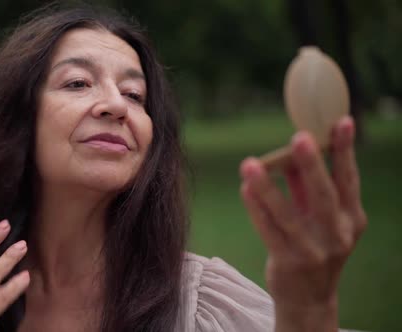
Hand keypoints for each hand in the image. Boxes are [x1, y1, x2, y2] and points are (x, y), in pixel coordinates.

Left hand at [239, 116, 366, 330]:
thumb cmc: (314, 247)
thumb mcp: (319, 218)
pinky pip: (268, 231)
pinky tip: (245, 189)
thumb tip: (290, 153)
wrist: (309, 298)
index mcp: (351, 218)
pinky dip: (256, 209)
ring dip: (267, 187)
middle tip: (300, 138)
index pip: (349, 179)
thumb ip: (307, 188)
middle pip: (324, 195)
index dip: (345, 151)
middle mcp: (337, 234)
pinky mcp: (289, 263)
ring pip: (288, 215)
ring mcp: (314, 251)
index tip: (341, 122)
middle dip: (312, 165)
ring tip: (250, 163)